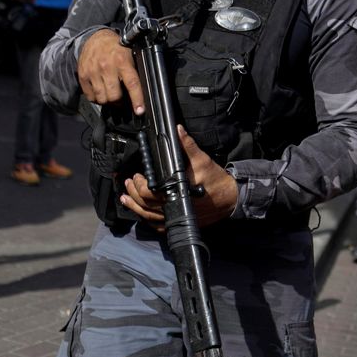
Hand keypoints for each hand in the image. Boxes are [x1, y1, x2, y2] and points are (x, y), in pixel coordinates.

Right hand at [78, 29, 145, 113]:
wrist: (95, 38)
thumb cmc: (117, 48)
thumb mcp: (130, 54)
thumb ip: (134, 71)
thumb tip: (145, 90)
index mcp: (122, 62)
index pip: (132, 84)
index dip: (137, 99)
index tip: (140, 111)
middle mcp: (107, 67)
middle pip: (114, 96)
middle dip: (120, 102)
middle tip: (123, 100)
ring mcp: (93, 72)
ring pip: (102, 99)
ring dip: (108, 101)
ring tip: (112, 95)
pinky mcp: (83, 75)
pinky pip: (90, 96)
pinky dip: (97, 98)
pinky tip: (102, 92)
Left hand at [120, 126, 237, 228]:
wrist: (230, 198)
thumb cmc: (216, 180)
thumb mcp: (203, 160)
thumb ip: (188, 145)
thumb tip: (177, 130)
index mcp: (177, 191)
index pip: (149, 192)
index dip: (138, 184)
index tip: (136, 175)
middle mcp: (174, 207)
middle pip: (144, 204)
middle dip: (133, 192)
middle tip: (130, 182)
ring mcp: (175, 218)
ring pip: (147, 216)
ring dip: (134, 206)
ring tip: (126, 198)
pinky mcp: (179, 223)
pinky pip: (157, 226)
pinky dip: (147, 220)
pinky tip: (141, 213)